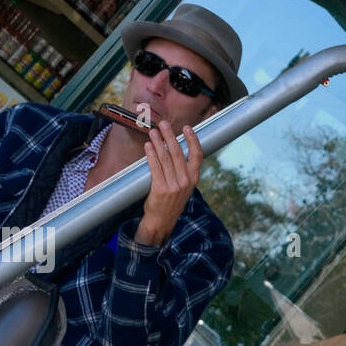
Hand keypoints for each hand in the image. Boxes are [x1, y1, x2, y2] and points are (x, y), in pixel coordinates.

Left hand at [135, 121, 202, 245]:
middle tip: (163, 124)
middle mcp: (186, 181)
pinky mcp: (160, 189)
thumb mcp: (184, 187)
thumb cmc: (171, 201)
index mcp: (194, 179)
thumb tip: (175, 148)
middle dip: (170, 136)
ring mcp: (173, 186)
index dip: (193, 139)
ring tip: (152, 132)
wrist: (162, 221)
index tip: (187, 127)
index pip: (197, 155)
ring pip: (165, 158)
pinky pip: (155, 167)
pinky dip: (151, 155)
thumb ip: (184, 170)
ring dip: (158, 142)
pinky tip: (148, 146)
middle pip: (178, 153)